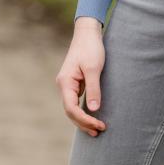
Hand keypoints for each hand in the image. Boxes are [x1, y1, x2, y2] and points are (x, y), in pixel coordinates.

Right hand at [56, 17, 106, 136]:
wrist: (87, 33)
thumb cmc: (90, 48)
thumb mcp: (94, 68)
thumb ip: (94, 88)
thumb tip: (93, 109)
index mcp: (65, 82)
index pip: (71, 108)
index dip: (84, 119)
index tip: (99, 124)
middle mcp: (64, 85)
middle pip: (70, 111)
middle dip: (84, 123)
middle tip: (100, 131)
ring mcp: (68, 85)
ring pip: (72, 108)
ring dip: (83, 120)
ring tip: (97, 129)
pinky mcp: (74, 83)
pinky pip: (76, 102)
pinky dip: (83, 112)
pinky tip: (92, 116)